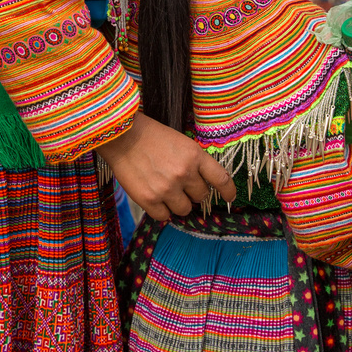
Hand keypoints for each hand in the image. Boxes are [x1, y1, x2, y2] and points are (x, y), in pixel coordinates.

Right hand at [96, 112, 234, 220]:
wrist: (121, 136)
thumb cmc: (151, 136)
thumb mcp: (180, 142)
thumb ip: (193, 163)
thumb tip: (201, 185)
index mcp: (195, 156)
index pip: (221, 179)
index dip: (228, 191)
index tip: (230, 197)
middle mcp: (184, 174)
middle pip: (201, 197)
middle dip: (193, 192)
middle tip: (179, 184)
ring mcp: (166, 188)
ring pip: (184, 210)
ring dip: (177, 203)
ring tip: (165, 190)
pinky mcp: (149, 199)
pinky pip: (164, 216)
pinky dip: (161, 210)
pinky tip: (154, 197)